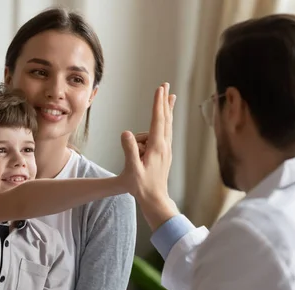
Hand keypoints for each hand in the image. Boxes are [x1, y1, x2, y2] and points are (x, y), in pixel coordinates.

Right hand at [120, 82, 175, 204]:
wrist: (155, 199)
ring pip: (167, 125)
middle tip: (166, 85)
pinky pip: (165, 133)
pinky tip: (165, 121)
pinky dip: (166, 122)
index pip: (157, 120)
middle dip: (164, 101)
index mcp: (157, 147)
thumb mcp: (132, 170)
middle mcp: (164, 146)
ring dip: (167, 109)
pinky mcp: (164, 154)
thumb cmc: (141, 187)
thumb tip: (126, 133)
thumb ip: (129, 151)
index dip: (157, 103)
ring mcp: (166, 150)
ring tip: (169, 97)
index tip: (159, 89)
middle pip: (165, 118)